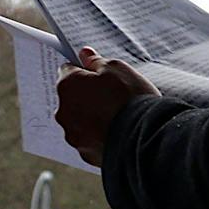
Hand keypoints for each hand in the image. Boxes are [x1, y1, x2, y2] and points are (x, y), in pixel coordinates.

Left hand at [54, 47, 158, 166]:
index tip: (99, 74)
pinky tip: (118, 132)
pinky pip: (90, 140)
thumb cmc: (130, 98)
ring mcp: (73, 135)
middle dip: (87, 95)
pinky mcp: (85, 154)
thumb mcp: (118, 69)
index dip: (85, 71)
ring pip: (80, 121)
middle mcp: (63, 111)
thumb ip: (97, 61)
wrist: (144, 136)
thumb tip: (84, 54)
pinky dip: (100, 136)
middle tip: (113, 96)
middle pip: (72, 98)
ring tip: (118, 117)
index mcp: (67, 86)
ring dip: (92, 117)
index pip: (68, 70)